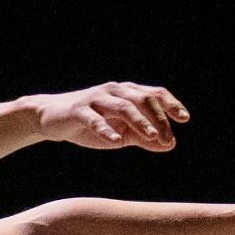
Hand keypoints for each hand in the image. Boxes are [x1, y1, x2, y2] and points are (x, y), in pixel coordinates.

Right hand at [36, 82, 188, 149]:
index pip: (154, 94)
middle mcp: (114, 91)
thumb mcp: (120, 134)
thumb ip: (143, 138)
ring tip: (152, 137)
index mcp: (126, 93)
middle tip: (167, 138)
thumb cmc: (89, 125)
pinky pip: (94, 118)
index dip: (171, 104)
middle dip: (159, 118)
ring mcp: (96, 99)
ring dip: (140, 121)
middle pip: (143, 99)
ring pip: (123, 106)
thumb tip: (169, 144)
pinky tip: (115, 140)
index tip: (184, 119)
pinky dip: (106, 129)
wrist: (50, 119)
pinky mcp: (78, 110)